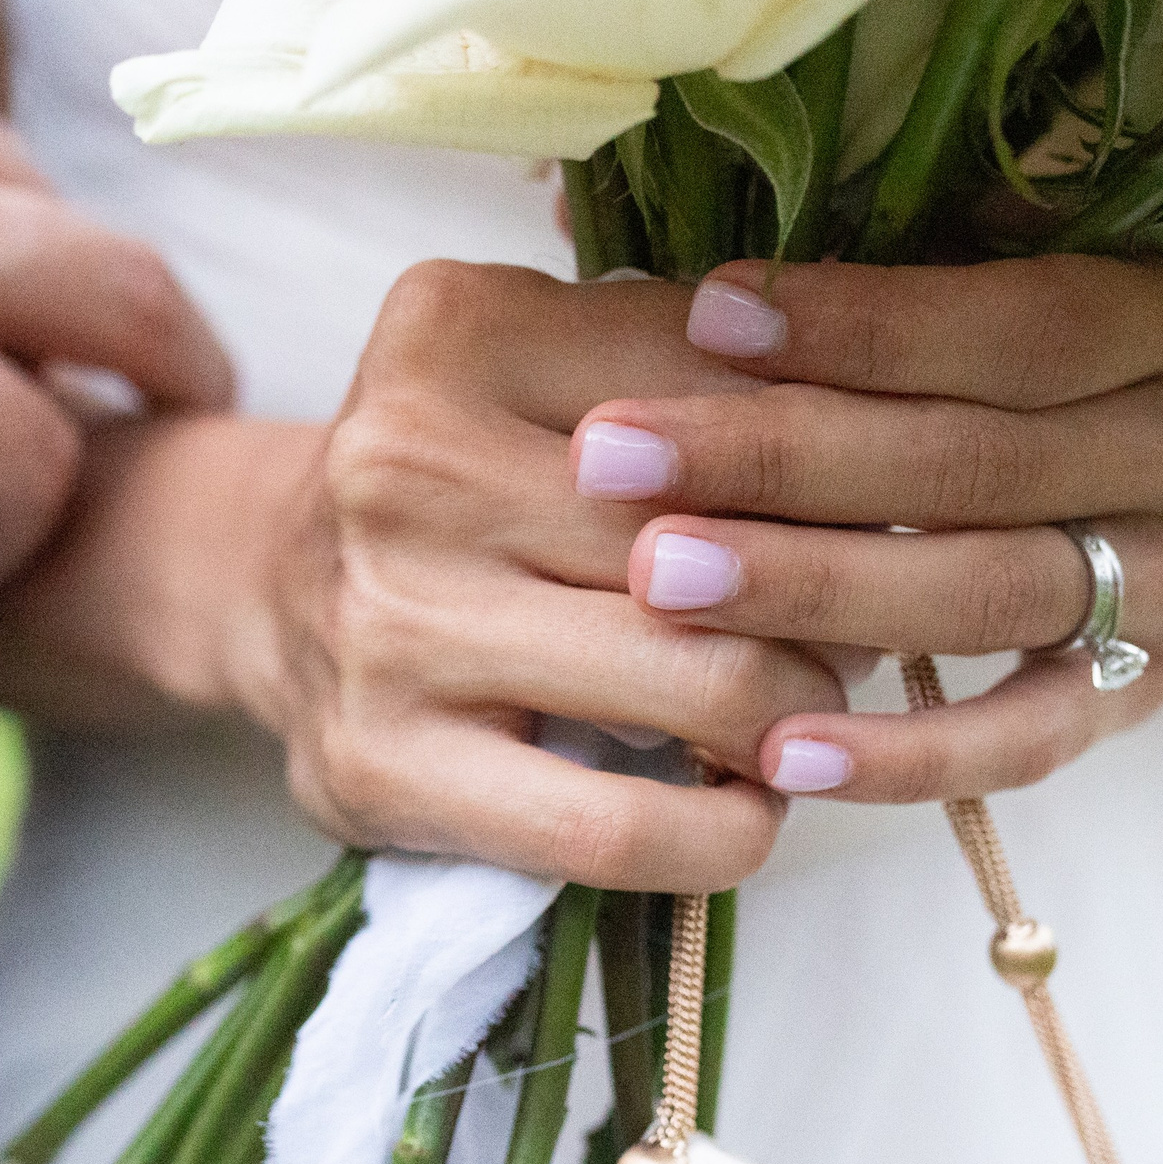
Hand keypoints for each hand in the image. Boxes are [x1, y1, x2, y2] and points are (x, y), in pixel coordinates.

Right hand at [0, 266, 850, 892]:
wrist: (265, 587)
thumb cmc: (461, 475)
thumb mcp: (548, 367)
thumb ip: (696, 367)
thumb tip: (897, 442)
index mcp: (457, 331)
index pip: (731, 390)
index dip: (846, 460)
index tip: (884, 507)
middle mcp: (404, 463)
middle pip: (728, 541)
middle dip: (836, 597)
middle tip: (861, 625)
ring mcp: (387, 622)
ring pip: (699, 684)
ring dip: (797, 714)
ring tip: (803, 711)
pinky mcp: (379, 765)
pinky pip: (615, 826)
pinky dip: (725, 832)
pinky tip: (750, 810)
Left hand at [578, 254, 1162, 799]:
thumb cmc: (1039, 331)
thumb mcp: (1007, 252)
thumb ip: (899, 237)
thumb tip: (686, 220)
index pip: (1025, 324)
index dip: (863, 325)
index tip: (701, 316)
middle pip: (981, 464)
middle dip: (783, 461)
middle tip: (615, 459)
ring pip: (990, 595)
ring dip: (815, 594)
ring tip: (663, 583)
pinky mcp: (1150, 692)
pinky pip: (1027, 742)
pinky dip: (907, 757)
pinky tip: (783, 757)